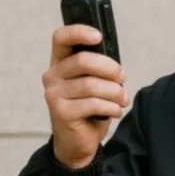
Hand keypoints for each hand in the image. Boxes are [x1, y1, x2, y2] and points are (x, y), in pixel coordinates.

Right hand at [42, 24, 128, 168]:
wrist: (77, 143)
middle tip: (123, 79)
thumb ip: (98, 70)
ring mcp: (54, 94)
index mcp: (60, 63)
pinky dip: (111, 107)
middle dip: (111, 69)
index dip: (79, 32)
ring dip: (115, 92)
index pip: (61, 38)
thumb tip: (117, 68)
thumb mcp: (94, 85)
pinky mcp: (61, 112)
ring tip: (122, 100)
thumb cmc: (88, 110)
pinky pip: (94, 103)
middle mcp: (52, 76)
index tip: (98, 36)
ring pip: (92, 85)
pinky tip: (115, 111)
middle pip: (83, 61)